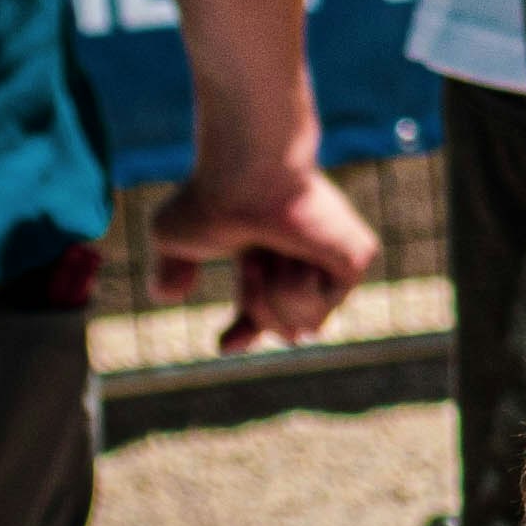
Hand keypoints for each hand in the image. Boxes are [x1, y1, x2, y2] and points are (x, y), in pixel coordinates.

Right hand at [151, 165, 381, 350]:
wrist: (243, 179)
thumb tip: (167, 295)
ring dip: (270, 296)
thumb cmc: (210, 199)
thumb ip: (172, 268)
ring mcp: (335, 257)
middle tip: (253, 260)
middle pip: (287, 332)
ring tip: (270, 252)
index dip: (247, 333)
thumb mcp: (174, 237)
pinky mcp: (358, 257)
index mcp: (272, 251)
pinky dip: (293, 291)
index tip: (226, 346)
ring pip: (302, 328)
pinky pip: (318, 313)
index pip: (267, 310)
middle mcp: (308, 256)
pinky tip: (293, 254)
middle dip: (257, 306)